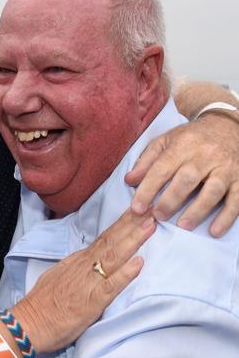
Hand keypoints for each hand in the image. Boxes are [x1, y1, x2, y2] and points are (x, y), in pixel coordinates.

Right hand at [12, 210, 154, 352]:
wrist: (28, 323)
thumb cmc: (42, 305)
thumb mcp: (58, 277)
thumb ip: (75, 268)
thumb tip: (87, 261)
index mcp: (77, 262)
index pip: (104, 239)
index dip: (122, 225)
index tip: (138, 211)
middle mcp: (84, 267)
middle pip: (111, 241)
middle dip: (132, 224)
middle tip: (151, 207)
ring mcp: (88, 282)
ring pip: (114, 257)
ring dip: (133, 240)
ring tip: (150, 225)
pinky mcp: (91, 301)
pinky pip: (111, 285)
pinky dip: (126, 273)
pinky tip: (139, 263)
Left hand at [125, 114, 238, 236]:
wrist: (227, 126)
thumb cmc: (191, 138)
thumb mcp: (165, 141)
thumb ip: (146, 162)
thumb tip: (129, 181)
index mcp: (183, 145)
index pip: (162, 168)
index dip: (148, 189)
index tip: (137, 208)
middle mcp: (206, 155)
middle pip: (187, 179)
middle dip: (171, 200)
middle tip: (158, 217)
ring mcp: (226, 167)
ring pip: (213, 190)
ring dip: (197, 210)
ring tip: (182, 227)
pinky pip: (237, 199)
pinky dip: (227, 217)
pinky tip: (215, 231)